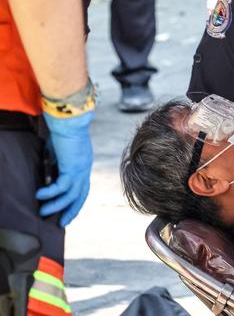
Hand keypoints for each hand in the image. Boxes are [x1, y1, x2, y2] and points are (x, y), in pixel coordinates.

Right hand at [36, 111, 94, 226]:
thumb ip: (55, 164)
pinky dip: (51, 193)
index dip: (75, 202)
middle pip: (81, 196)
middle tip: (61, 223)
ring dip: (57, 206)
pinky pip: (61, 186)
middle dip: (71, 210)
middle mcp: (84, 169)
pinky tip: (39, 195)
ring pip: (71, 195)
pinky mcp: (72, 167)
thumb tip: (47, 177)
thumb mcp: (58, 152)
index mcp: (82, 166)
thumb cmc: (61, 131)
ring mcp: (80, 169)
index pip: (82, 189)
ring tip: (43, 212)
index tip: (67, 213)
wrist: (68, 120)